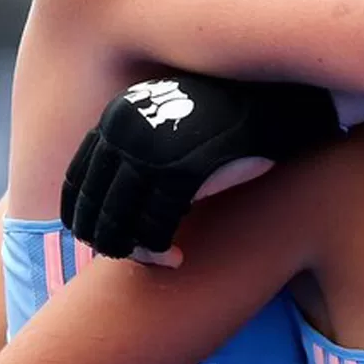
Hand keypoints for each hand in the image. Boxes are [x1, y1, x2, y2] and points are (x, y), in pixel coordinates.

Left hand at [62, 73, 342, 264]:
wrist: (282, 102)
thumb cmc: (236, 116)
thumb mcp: (180, 123)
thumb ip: (149, 148)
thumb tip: (127, 191)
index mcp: (120, 117)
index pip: (80, 181)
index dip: (89, 219)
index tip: (111, 241)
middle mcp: (126, 132)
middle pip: (94, 207)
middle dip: (111, 242)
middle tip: (137, 259)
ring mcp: (151, 152)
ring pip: (121, 223)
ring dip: (136, 253)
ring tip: (162, 262)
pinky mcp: (182, 172)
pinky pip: (156, 228)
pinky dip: (161, 252)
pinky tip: (179, 259)